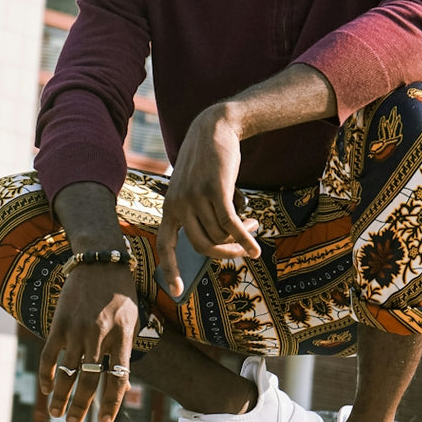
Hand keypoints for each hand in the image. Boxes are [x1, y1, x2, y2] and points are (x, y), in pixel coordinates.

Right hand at [39, 265, 138, 421]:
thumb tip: (121, 387)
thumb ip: (124, 351)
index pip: (118, 378)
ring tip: (56, 414)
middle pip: (90, 380)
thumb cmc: (120, 293)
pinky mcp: (60, 323)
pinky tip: (46, 388)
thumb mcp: (132, 320)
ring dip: (60, 397)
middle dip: (81, 406)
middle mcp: (100, 335)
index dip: (111, 403)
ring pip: (67, 372)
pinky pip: (50, 354)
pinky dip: (47, 374)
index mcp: (122, 336)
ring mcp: (78, 330)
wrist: (99, 261)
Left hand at [157, 106, 259, 297]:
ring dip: (241, 235)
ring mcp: (195, 198)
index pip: (165, 245)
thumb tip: (220, 243)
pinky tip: (256, 247)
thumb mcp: (196, 189)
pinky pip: (231, 225)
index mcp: (170, 208)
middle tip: (244, 247)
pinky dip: (245, 239)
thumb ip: (200, 214)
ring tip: (253, 222)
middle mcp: (179, 205)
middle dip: (227, 251)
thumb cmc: (208, 163)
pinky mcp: (215, 191)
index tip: (176, 292)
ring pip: (221, 234)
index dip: (170, 270)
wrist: (214, 129)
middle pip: (204, 246)